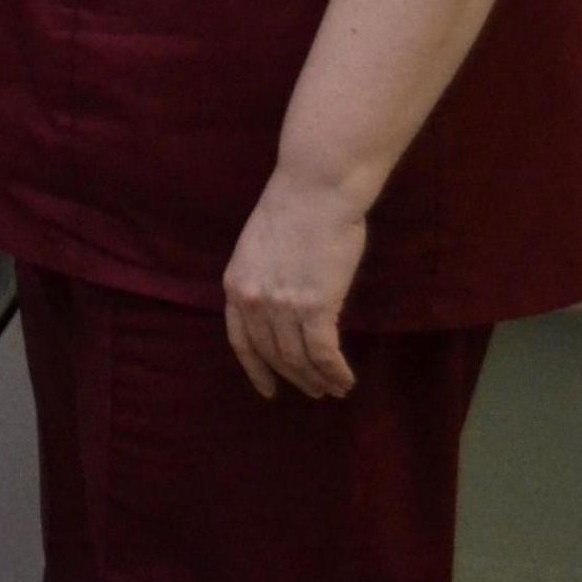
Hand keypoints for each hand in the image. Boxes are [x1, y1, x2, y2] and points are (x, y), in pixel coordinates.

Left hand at [221, 171, 369, 399]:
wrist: (315, 189)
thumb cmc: (294, 209)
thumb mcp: (259, 248)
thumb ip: (264, 280)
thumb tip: (281, 309)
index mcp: (235, 285)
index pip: (241, 342)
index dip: (256, 369)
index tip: (268, 389)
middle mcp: (253, 301)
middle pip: (274, 355)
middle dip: (295, 378)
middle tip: (315, 391)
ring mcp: (282, 306)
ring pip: (299, 359)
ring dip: (319, 380)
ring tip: (335, 390)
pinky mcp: (315, 307)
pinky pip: (324, 354)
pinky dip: (336, 372)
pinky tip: (346, 380)